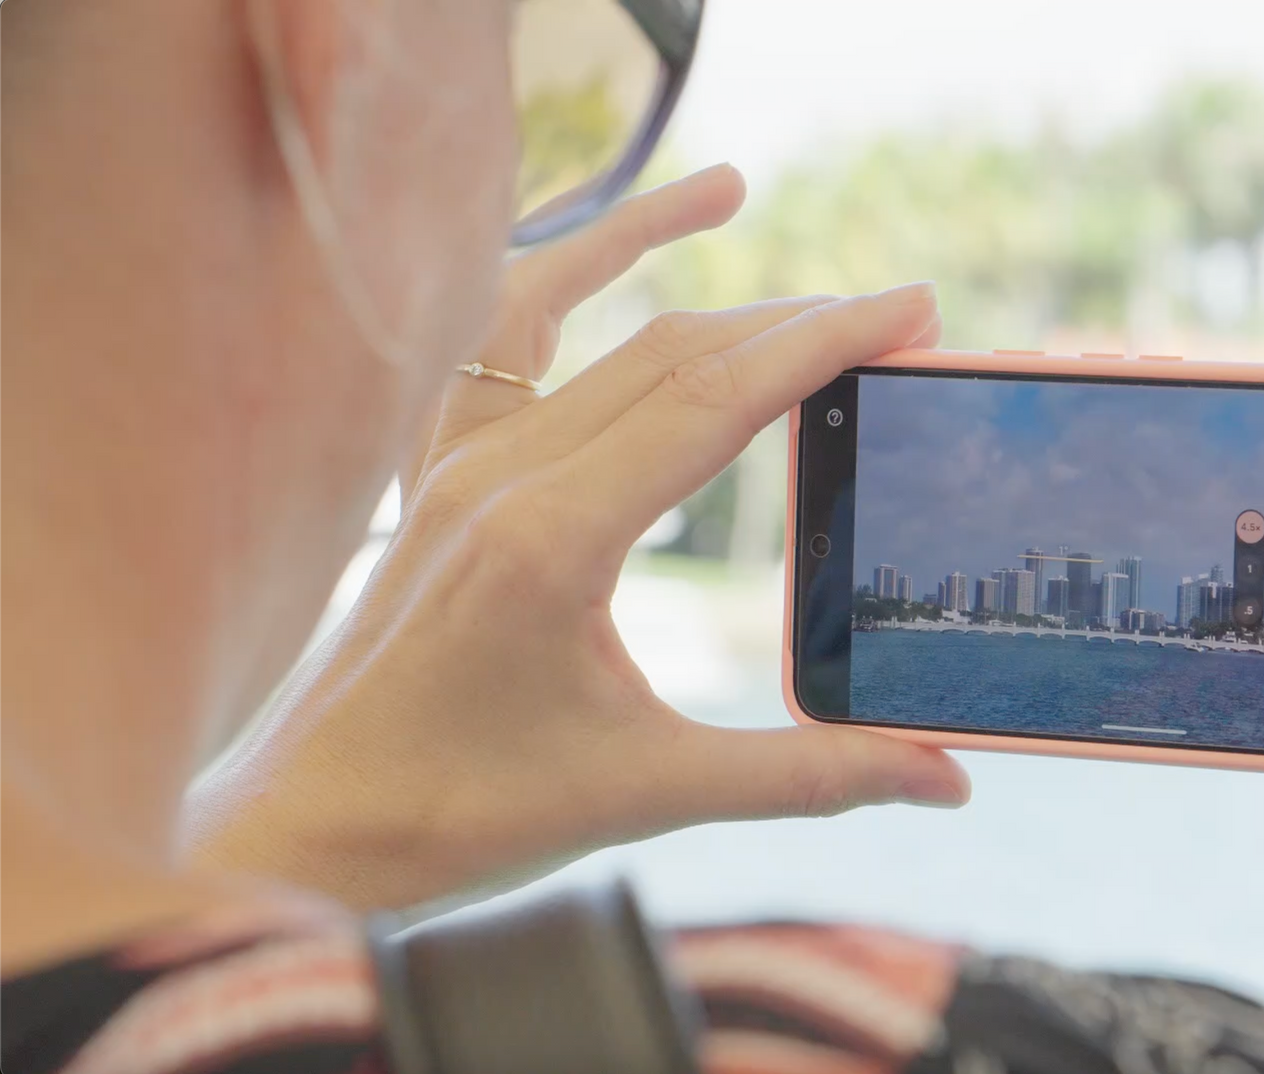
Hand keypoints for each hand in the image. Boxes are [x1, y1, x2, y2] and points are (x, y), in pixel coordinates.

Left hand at [184, 165, 967, 909]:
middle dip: (793, 318)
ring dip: (656, 251)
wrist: (317, 828)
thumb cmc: (468, 816)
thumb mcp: (653, 794)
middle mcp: (501, 476)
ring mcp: (456, 463)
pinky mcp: (433, 472)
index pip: (719, 399)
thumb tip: (945, 780)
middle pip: (673, 350)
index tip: (911, 312)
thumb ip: (810, 775)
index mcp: (556, 538)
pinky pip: (495, 342)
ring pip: (578, 319)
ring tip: (729, 190)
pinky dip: (552, 278)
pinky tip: (596, 250)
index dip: (826, 344)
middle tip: (897, 312)